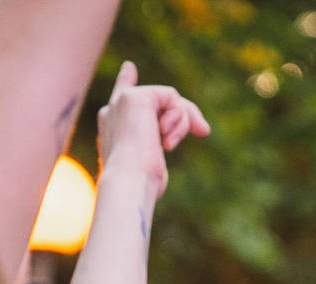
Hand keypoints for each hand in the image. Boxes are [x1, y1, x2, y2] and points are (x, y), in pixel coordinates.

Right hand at [96, 60, 209, 200]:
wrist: (129, 182)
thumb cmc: (141, 184)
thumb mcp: (153, 164)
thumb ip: (160, 144)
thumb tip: (194, 131)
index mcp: (111, 129)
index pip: (120, 99)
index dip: (125, 81)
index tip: (129, 67)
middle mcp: (112, 111)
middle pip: (159, 100)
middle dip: (184, 116)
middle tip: (204, 131)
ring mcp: (121, 101)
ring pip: (170, 99)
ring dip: (181, 124)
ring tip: (169, 146)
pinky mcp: (134, 97)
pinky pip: (171, 97)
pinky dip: (178, 119)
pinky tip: (165, 138)